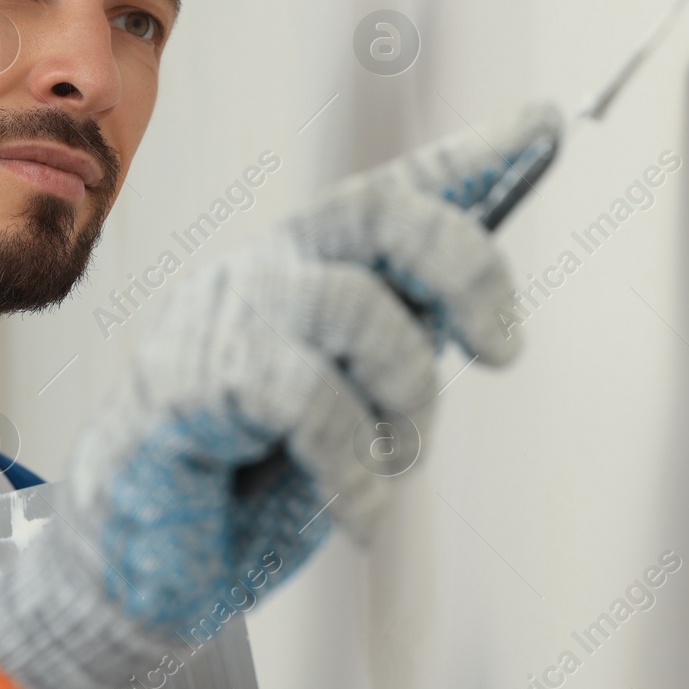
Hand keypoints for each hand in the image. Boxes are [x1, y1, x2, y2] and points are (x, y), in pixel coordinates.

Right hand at [0, 103, 562, 688]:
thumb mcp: (350, 409)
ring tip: (397, 460)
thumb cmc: (249, 480)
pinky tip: (358, 513)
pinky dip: (355, 468)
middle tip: (503, 351)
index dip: (470, 159)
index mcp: (304, 269)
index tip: (546, 125)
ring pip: (353, 306)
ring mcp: (220, 318)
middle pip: (377, 210)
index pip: (391, 193)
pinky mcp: (187, 381)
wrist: (141, 564)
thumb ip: (398, 351)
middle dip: (465, 267)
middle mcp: (263, 271)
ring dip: (406, 397)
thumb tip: (476, 310)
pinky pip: (306, 399)